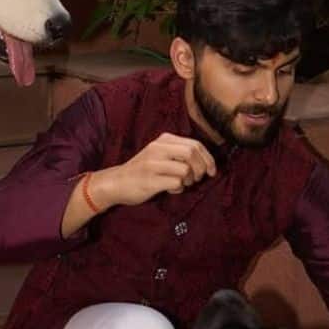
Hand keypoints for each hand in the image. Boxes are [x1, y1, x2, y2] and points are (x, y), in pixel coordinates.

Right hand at [96, 132, 216, 207]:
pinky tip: (170, 189)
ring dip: (189, 180)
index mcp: (163, 140)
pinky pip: (176, 183)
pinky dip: (178, 188)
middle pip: (192, 153)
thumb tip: (206, 162)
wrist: (116, 183)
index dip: (208, 158)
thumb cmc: (143, 170)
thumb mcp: (159, 154)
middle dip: (201, 168)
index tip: (212, 170)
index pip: (195, 144)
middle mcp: (158, 148)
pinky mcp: (151, 179)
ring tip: (180, 184)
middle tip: (197, 179)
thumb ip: (179, 153)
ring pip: (186, 169)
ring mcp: (153, 164)